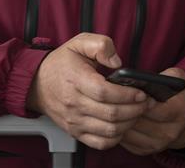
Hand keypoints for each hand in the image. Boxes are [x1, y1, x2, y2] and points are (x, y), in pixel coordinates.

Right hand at [27, 33, 149, 149]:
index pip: (105, 92)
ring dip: (129, 123)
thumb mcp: (79, 42)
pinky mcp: (75, 132)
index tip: (141, 92)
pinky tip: (123, 125)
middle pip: (111, 114)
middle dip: (135, 109)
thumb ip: (101, 45)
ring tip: (138, 112)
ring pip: (109, 130)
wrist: (37, 83)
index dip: (127, 94)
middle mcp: (74, 104)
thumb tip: (117, 62)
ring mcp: (74, 121)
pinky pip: (100, 142)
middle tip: (147, 102)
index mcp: (76, 80)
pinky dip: (116, 137)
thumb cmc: (61, 63)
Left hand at [120, 67, 184, 155]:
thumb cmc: (175, 94)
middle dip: (127, 109)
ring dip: (120, 119)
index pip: (160, 110)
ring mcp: (158, 144)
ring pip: (130, 131)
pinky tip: (118, 118)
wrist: (179, 118)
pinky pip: (125, 140)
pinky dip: (118, 129)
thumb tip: (144, 80)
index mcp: (181, 110)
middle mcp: (171, 131)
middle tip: (117, 98)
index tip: (134, 93)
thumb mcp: (177, 79)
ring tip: (115, 107)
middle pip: (141, 121)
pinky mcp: (144, 150)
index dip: (144, 101)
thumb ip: (166, 75)